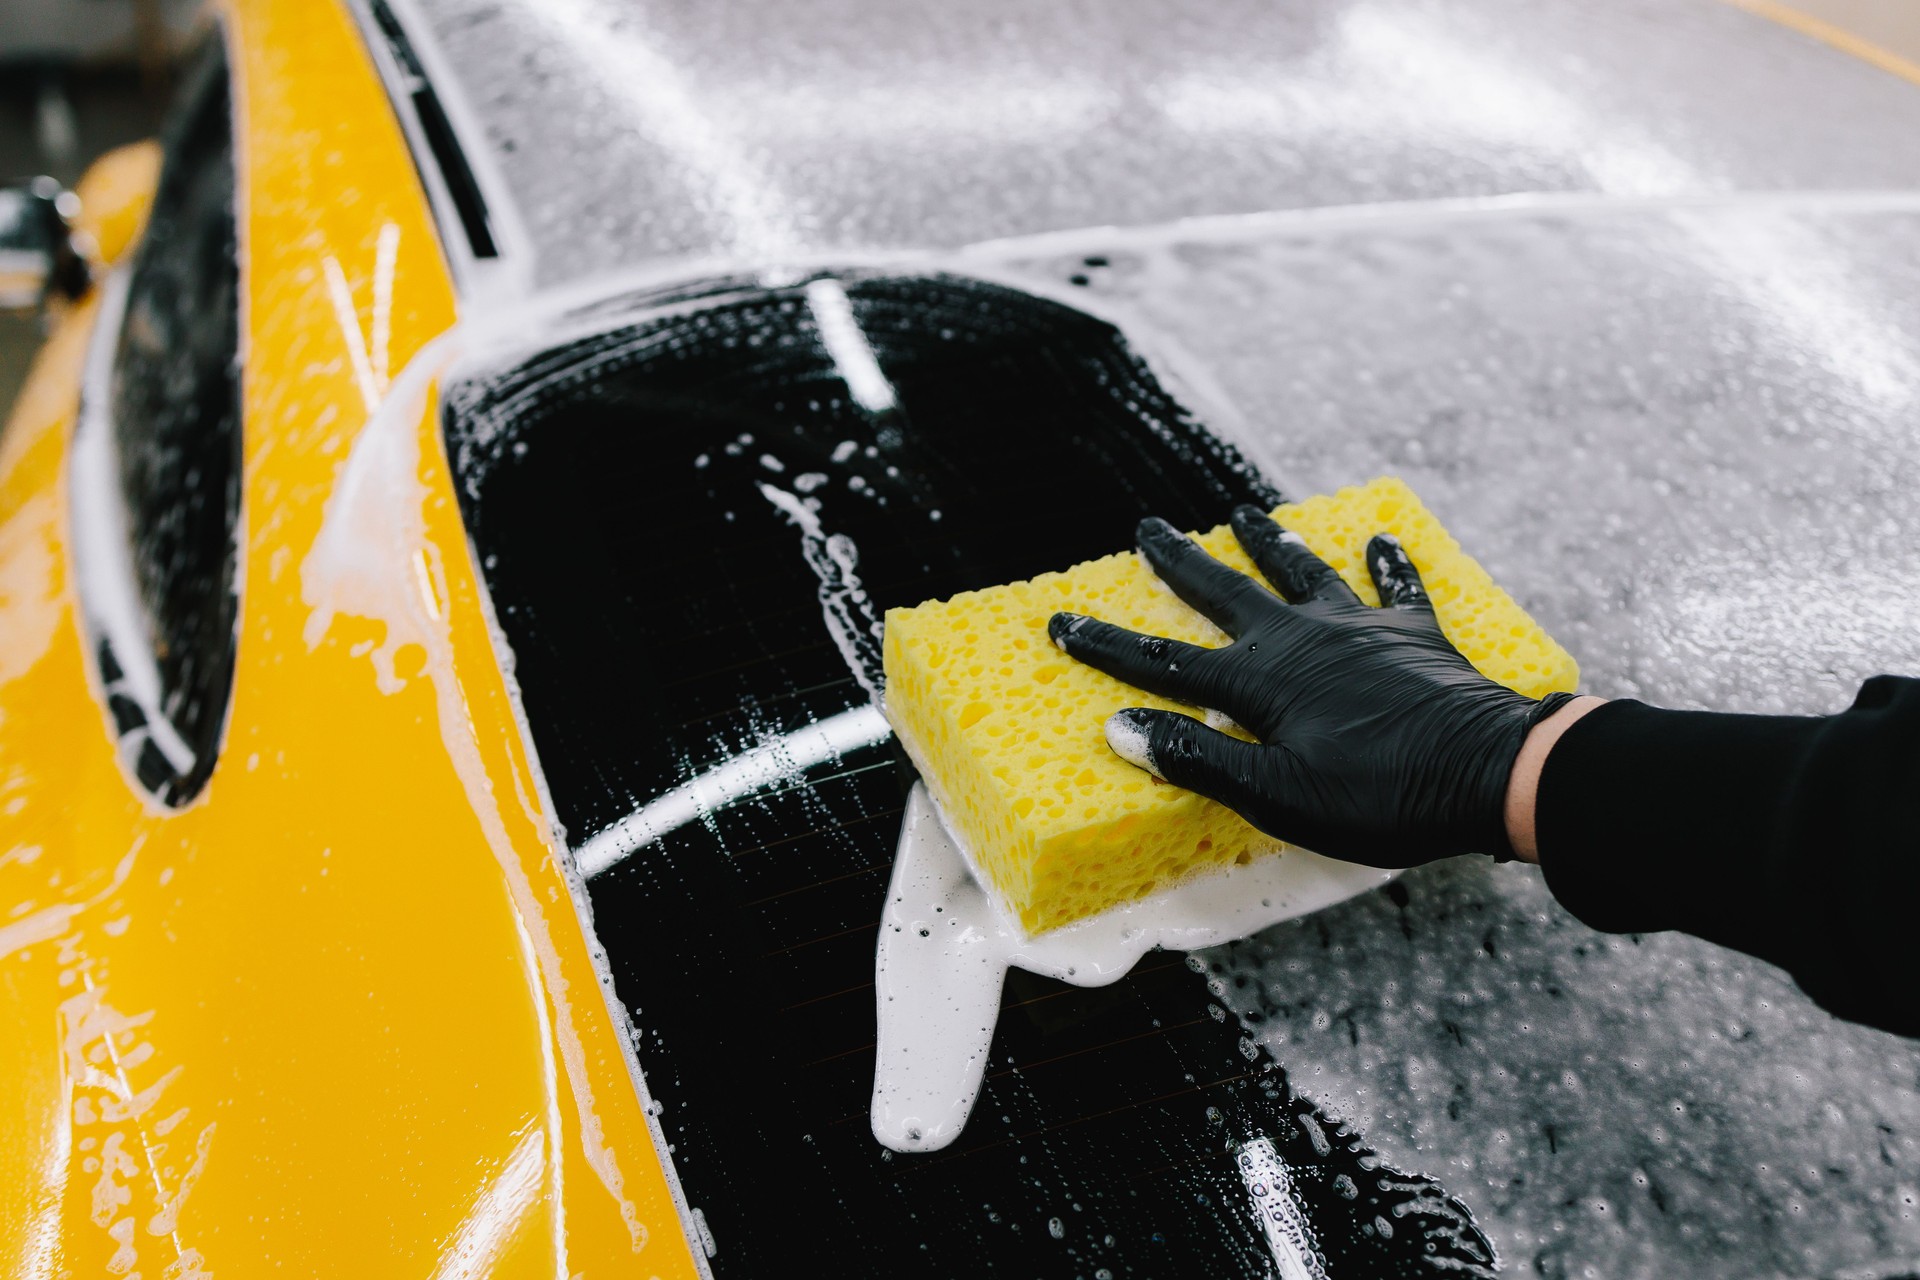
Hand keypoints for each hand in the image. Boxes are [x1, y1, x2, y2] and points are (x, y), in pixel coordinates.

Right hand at [1048, 508, 1576, 866]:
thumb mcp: (1278, 796)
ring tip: (1246, 513)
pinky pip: (1395, 589)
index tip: (1063, 621)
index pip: (1166, 662)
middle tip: (1147, 527)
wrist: (1489, 772)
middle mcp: (1302, 639)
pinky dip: (1385, 565)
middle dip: (1181, 562)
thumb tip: (1124, 728)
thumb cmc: (1380, 795)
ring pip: (1302, 573)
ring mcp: (1360, 630)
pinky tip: (1380, 540)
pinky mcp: (1414, 636)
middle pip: (1226, 593)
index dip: (1109, 645)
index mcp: (1261, 682)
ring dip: (1270, 544)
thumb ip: (1201, 761)